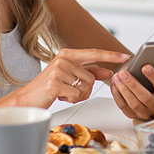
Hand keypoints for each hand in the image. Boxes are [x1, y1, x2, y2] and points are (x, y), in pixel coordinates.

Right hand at [11, 48, 129, 108]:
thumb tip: (108, 71)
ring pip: (85, 87)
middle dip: (84, 89)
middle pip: (91, 77)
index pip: (95, 53)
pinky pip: (76, 95)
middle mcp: (63, 59)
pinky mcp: (55, 83)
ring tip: (63, 93)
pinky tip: (59, 96)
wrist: (27, 99)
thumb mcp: (71, 76)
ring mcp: (58, 70)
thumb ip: (90, 72)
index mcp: (68, 54)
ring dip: (77, 95)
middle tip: (70, 90)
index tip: (126, 56)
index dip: (112, 55)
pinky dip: (70, 99)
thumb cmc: (49, 87)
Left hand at [109, 64, 153, 119]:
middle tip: (124, 72)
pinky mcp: (134, 115)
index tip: (145, 66)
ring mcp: (145, 113)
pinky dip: (117, 95)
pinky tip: (114, 84)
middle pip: (145, 97)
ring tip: (117, 76)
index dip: (153, 76)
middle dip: (133, 84)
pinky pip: (123, 107)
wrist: (152, 101)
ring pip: (133, 103)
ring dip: (123, 89)